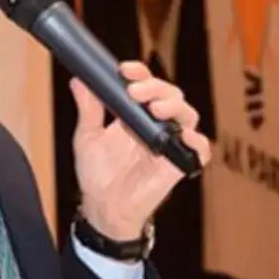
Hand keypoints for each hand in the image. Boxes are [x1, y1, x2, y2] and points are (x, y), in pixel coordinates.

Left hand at [70, 61, 212, 241]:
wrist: (104, 207)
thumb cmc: (98, 173)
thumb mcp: (88, 138)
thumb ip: (88, 110)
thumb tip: (79, 81)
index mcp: (136, 112)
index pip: (145, 84)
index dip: (140, 72)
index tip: (125, 71)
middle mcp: (156, 123)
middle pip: (169, 94)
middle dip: (155, 87)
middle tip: (136, 92)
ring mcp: (169, 142)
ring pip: (187, 115)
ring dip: (175, 107)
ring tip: (156, 109)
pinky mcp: (179, 164)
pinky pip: (199, 150)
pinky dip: (197, 142)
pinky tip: (183, 138)